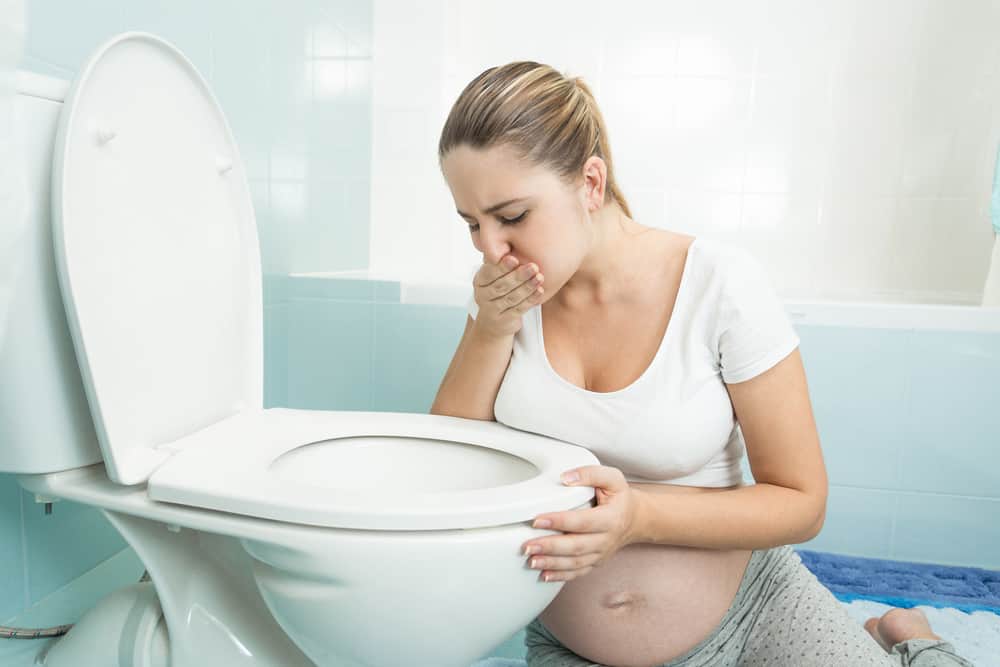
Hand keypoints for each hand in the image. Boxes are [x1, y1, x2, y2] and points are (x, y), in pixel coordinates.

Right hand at [471, 253, 544, 337]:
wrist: (493, 321)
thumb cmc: (498, 290)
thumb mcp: (495, 275)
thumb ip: (500, 259)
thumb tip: (510, 238)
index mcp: (480, 280)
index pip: (489, 272)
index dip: (502, 266)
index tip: (514, 258)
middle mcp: (483, 295)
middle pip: (501, 285)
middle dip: (518, 275)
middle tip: (534, 266)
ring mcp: (492, 309)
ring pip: (511, 298)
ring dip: (527, 287)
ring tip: (539, 277)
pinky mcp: (504, 320)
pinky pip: (519, 309)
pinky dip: (530, 300)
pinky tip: (540, 291)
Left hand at [521, 465, 642, 582]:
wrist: (635, 519)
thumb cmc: (620, 497)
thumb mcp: (612, 478)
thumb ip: (589, 474)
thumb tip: (565, 478)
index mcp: (611, 518)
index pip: (582, 521)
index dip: (559, 521)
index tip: (537, 520)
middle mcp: (606, 539)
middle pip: (576, 546)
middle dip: (550, 547)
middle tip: (528, 546)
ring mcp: (601, 554)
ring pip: (575, 563)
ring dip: (551, 563)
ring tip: (531, 561)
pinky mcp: (596, 562)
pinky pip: (578, 572)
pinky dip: (560, 576)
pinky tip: (543, 575)